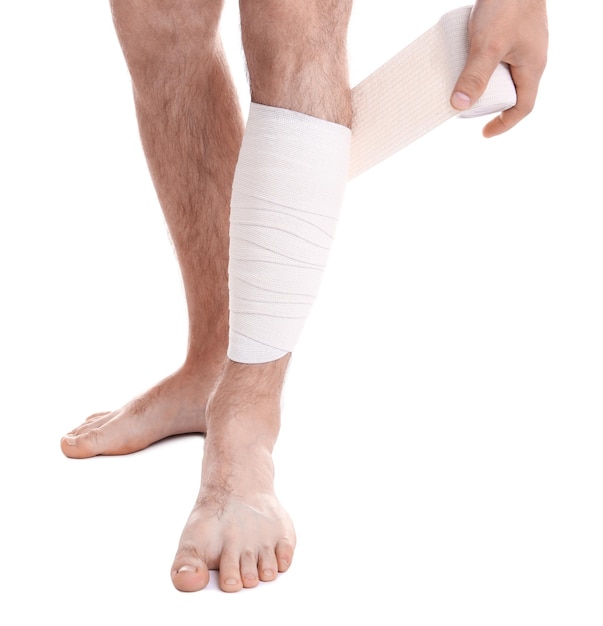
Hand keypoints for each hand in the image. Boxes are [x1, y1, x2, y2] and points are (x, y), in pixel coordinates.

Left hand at [450, 0, 548, 136]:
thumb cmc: (507, 3)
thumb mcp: (487, 45)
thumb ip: (474, 75)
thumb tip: (458, 107)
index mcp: (532, 67)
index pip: (523, 107)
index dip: (504, 124)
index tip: (484, 132)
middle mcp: (530, 57)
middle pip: (511, 92)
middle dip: (489, 104)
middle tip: (466, 106)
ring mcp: (521, 43)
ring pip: (502, 73)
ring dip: (483, 83)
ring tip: (461, 85)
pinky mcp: (510, 31)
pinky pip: (496, 56)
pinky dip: (480, 63)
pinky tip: (464, 61)